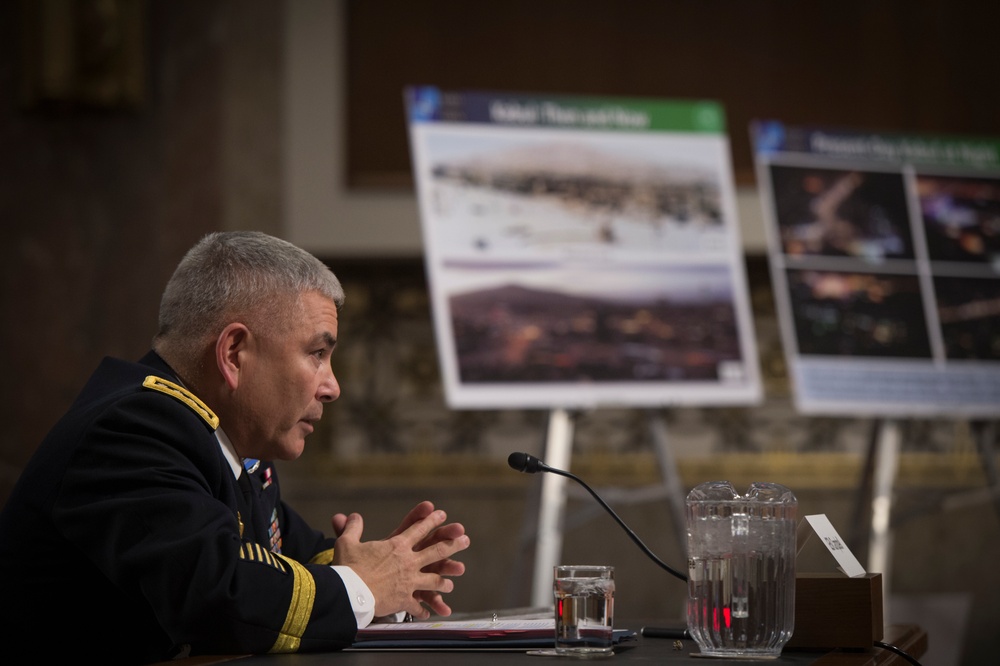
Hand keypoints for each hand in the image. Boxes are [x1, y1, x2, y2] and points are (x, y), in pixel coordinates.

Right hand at [332, 502, 469, 618]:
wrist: (349, 593)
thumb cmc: (348, 567)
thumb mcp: (347, 542)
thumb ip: (353, 527)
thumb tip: (351, 515)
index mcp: (397, 545)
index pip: (418, 529)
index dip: (431, 521)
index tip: (442, 514)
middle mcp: (408, 562)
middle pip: (436, 551)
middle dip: (453, 544)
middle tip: (465, 539)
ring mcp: (409, 581)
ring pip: (434, 580)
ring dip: (443, 581)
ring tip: (452, 581)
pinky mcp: (405, 600)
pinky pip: (417, 605)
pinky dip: (423, 609)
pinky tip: (427, 613)